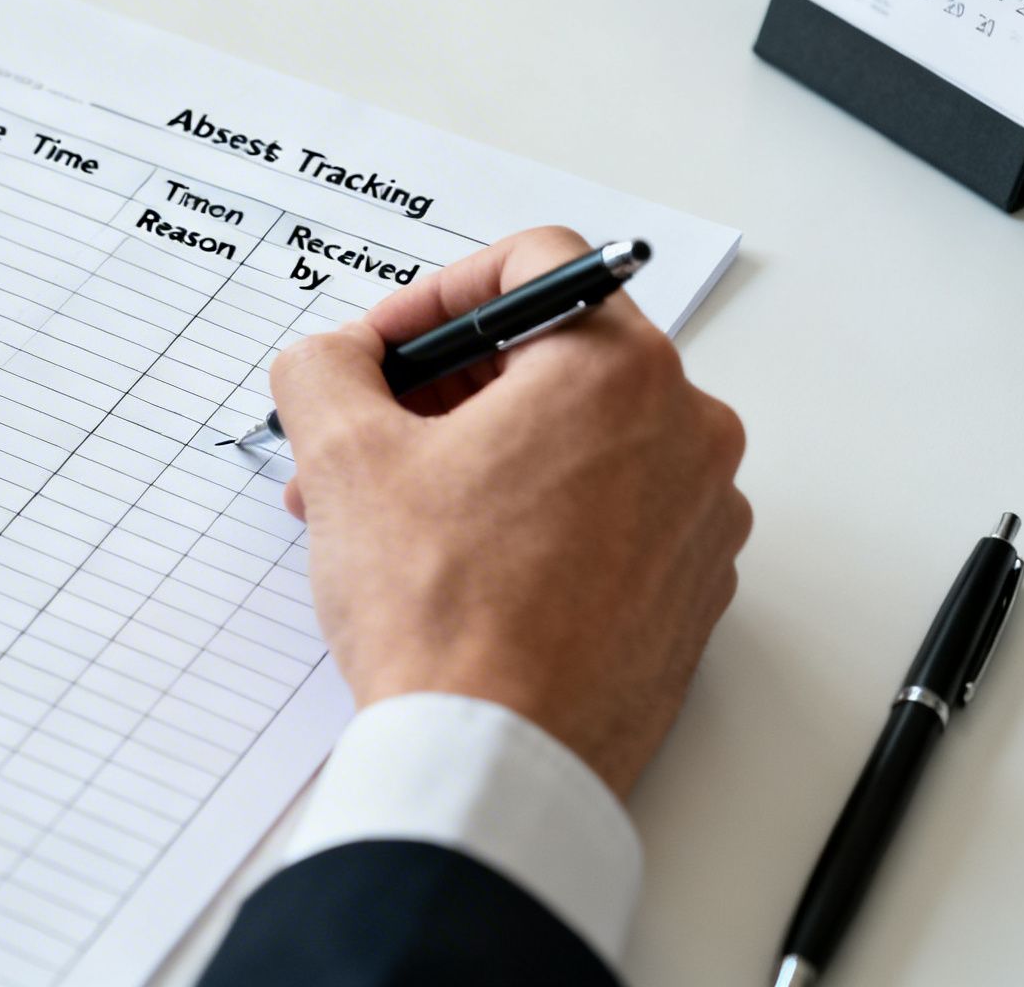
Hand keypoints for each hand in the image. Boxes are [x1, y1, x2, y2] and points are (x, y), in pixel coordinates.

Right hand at [272, 226, 749, 798]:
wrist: (498, 760)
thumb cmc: (443, 612)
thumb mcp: (344, 459)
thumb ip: (324, 369)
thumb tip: (329, 359)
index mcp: (618, 371)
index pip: (534, 263)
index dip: (433, 294)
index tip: (382, 350)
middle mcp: (685, 431)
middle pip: (550, 358)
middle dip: (437, 391)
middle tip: (361, 437)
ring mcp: (699, 516)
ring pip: (573, 442)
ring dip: (472, 457)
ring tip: (384, 516)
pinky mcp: (688, 590)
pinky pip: (605, 514)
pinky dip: (529, 517)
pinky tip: (452, 565)